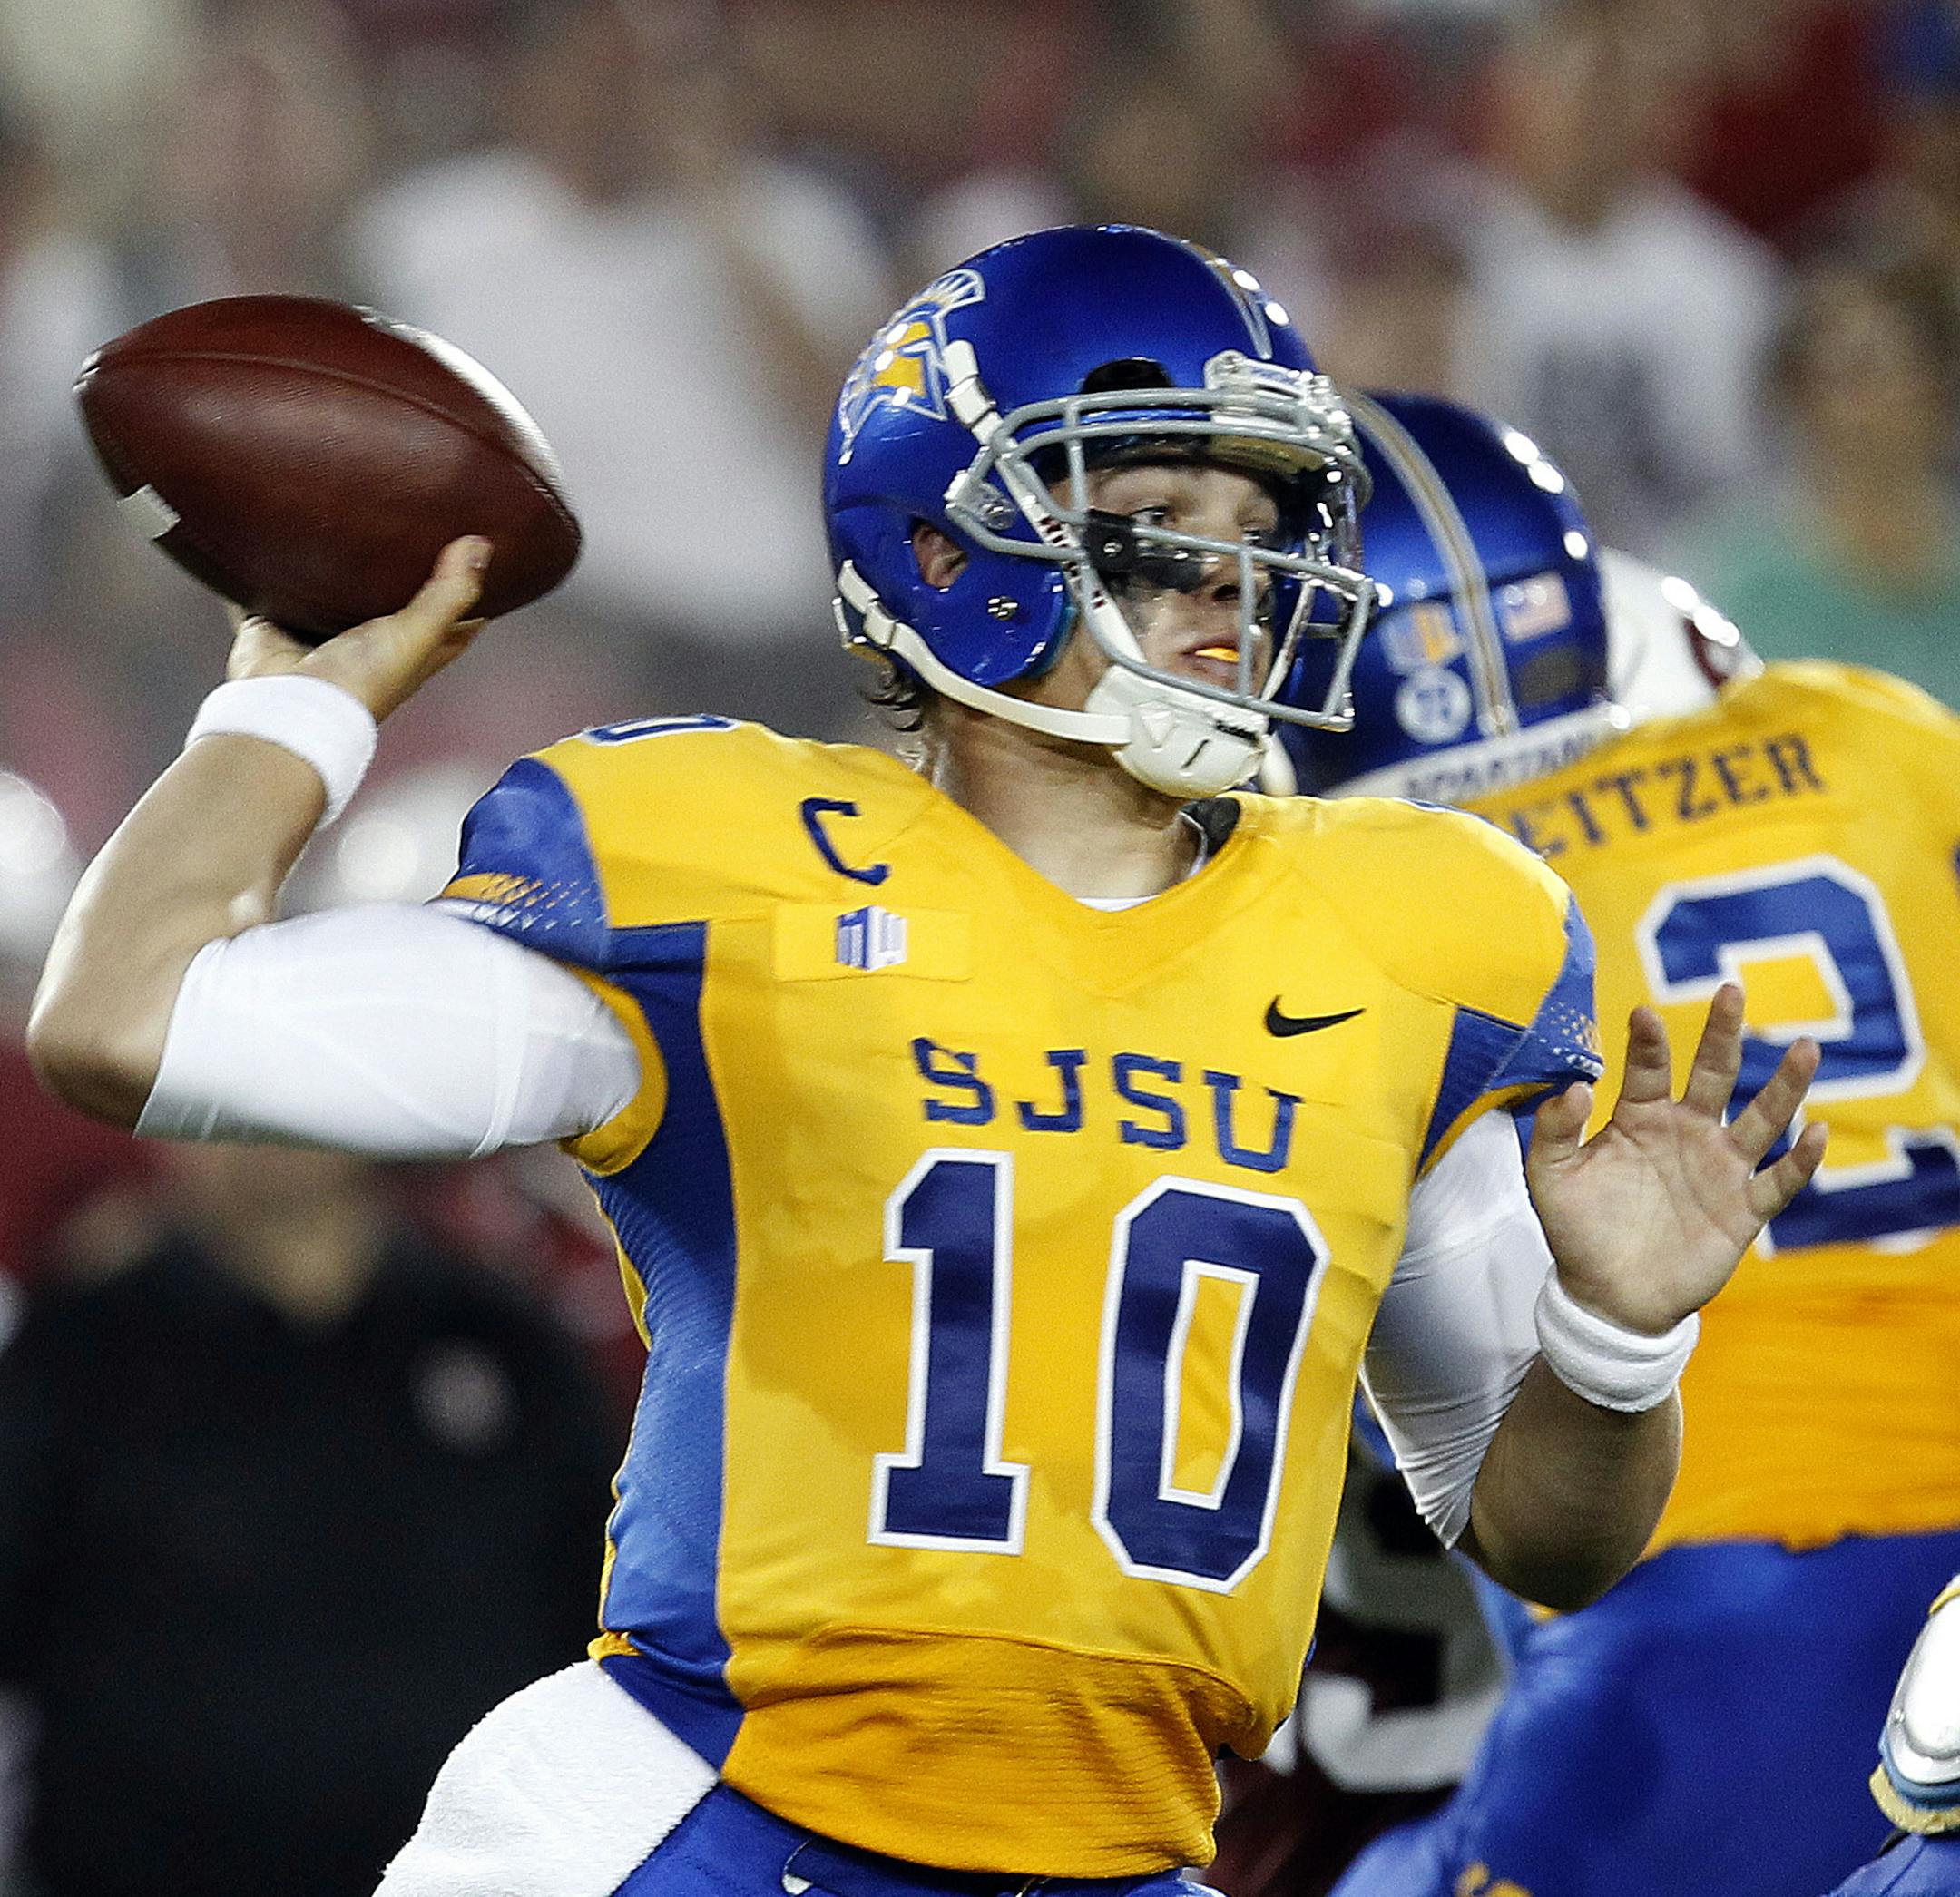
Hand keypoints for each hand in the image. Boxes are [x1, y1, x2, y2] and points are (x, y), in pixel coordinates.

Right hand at [224, 536, 490, 721]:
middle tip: (412, 527)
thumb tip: (480, 547)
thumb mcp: (418, 634)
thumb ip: (448, 594)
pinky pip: (277, 593)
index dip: (469, 597)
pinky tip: (278, 541)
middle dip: (405, 573)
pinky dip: (276, 575)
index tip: (479, 558)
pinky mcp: (282, 623)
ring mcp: (326, 635)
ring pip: (339, 595)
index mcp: (414, 651)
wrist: (290, 703)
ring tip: (349, 519)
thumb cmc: (363, 681)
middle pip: (398, 604)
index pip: (455, 623)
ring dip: (341, 569)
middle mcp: (373, 643)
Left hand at [1525, 984, 1826, 1334]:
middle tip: (1731, 990)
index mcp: (1639, 1118)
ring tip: (1807, 1048)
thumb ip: (1551, 1131)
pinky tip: (1816, 1131)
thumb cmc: (1577, 1230)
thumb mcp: (1548, 1179)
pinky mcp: (1743, 1210)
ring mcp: (1718, 1169)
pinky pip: (1778, 1180)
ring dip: (1784, 1085)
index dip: (1647, 1043)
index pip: (1648, 1069)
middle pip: (1712, 1075)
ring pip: (1760, 1118)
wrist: (1608, 1296)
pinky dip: (1800, 1160)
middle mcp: (1685, 1133)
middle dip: (1722, 1034)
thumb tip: (1575, 1086)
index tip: (1644, 1014)